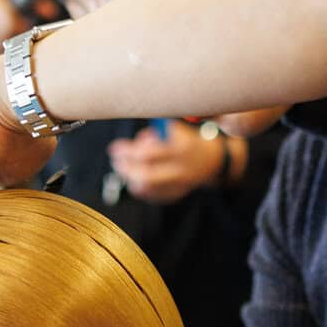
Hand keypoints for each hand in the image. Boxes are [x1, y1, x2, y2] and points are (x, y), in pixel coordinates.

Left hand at [106, 121, 228, 203]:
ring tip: (123, 168)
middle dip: (126, 168)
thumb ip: (153, 136)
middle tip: (116, 161)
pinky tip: (133, 178)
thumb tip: (129, 147)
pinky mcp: (176, 195)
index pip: (148, 154)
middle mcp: (181, 170)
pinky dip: (138, 188)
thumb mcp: (173, 131)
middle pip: (146, 176)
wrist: (211, 160)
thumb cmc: (184, 140)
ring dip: (130, 179)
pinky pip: (152, 195)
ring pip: (147, 189)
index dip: (128, 152)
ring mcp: (179, 186)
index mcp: (181, 149)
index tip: (115, 148)